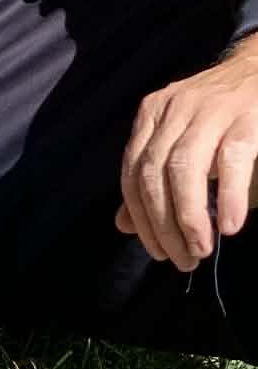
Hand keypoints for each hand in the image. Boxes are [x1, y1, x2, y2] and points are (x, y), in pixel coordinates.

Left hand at [116, 38, 257, 270]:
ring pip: (184, 168)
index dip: (141, 218)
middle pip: (152, 174)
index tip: (158, 251)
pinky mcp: (247, 116)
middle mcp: (174, 108)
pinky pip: (232, 159)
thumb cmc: (220, 114)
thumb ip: (151, 180)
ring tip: (201, 249)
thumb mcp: (180, 139)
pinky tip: (229, 227)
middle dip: (163, 225)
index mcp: (152, 114)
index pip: (131, 174)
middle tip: (182, 259)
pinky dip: (228, 196)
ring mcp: (210, 109)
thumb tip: (123, 224)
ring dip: (189, 217)